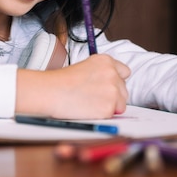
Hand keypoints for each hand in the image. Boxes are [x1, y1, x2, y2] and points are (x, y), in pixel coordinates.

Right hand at [15, 54, 129, 119]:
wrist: (51, 92)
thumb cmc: (62, 81)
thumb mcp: (85, 67)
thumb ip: (102, 73)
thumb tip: (113, 86)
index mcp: (106, 61)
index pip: (125, 72)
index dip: (116, 81)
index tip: (107, 86)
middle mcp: (113, 74)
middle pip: (124, 89)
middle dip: (113, 96)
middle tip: (94, 97)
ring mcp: (113, 91)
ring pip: (121, 104)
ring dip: (109, 106)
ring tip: (90, 103)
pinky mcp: (109, 107)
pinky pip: (111, 114)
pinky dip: (102, 115)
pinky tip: (88, 109)